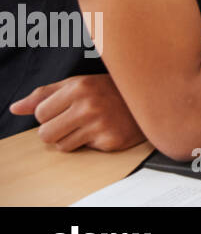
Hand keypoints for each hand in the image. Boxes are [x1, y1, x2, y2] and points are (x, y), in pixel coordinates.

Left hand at [9, 74, 145, 151]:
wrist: (151, 98)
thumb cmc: (111, 90)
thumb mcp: (79, 84)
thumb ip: (45, 94)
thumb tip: (15, 108)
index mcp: (79, 86)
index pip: (39, 113)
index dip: (50, 114)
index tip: (67, 108)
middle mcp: (89, 104)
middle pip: (45, 134)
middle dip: (56, 130)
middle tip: (76, 119)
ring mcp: (101, 124)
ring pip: (61, 146)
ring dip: (72, 138)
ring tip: (90, 124)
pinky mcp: (111, 140)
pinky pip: (82, 150)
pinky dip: (90, 143)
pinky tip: (103, 129)